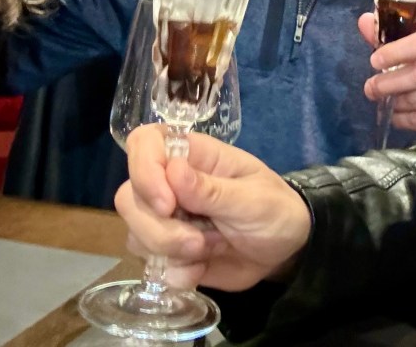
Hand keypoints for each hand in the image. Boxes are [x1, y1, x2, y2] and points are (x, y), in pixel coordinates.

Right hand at [117, 125, 310, 291]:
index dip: (144, 171)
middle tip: (198, 242)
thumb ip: (213, 189)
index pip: (145, 143)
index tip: (167, 204)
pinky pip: (149, 263)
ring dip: (168, 251)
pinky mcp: (167, 250)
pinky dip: (175, 272)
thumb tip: (173, 170)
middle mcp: (169, 183)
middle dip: (158, 228)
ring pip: (135, 232)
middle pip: (129, 196)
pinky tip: (201, 269)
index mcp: (193, 155)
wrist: (286, 251)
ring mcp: (165, 218)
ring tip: (208, 250)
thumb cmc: (274, 210)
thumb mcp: (253, 199)